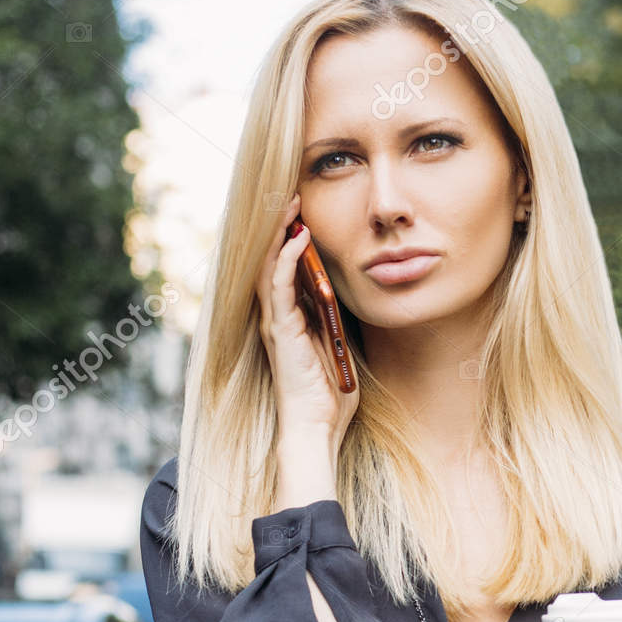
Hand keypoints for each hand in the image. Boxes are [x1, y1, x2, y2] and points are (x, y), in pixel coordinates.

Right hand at [257, 193, 357, 466]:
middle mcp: (277, 317)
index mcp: (291, 320)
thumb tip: (350, 299)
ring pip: (270, 266)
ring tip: (290, 204)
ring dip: (281, 234)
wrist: (316, 427)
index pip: (286, 271)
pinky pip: (280, 287)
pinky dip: (288, 261)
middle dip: (280, 227)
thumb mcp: (340, 347)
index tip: (303, 213)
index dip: (291, 241)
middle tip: (291, 195)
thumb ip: (338, 322)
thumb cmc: (329, 394)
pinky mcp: (281, 330)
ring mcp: (276, 322)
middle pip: (271, 261)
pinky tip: (299, 239)